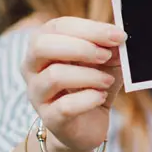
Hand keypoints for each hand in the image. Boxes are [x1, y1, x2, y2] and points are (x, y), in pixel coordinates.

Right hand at [21, 17, 125, 151]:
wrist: (87, 125)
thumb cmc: (93, 85)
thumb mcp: (106, 62)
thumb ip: (110, 47)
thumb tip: (119, 37)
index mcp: (43, 45)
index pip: (57, 27)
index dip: (89, 28)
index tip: (118, 35)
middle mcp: (31, 67)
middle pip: (42, 46)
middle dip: (80, 47)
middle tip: (106, 55)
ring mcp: (37, 94)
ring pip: (54, 76)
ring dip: (88, 75)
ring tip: (107, 81)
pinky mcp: (49, 118)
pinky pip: (65, 106)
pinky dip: (88, 99)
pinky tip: (100, 96)